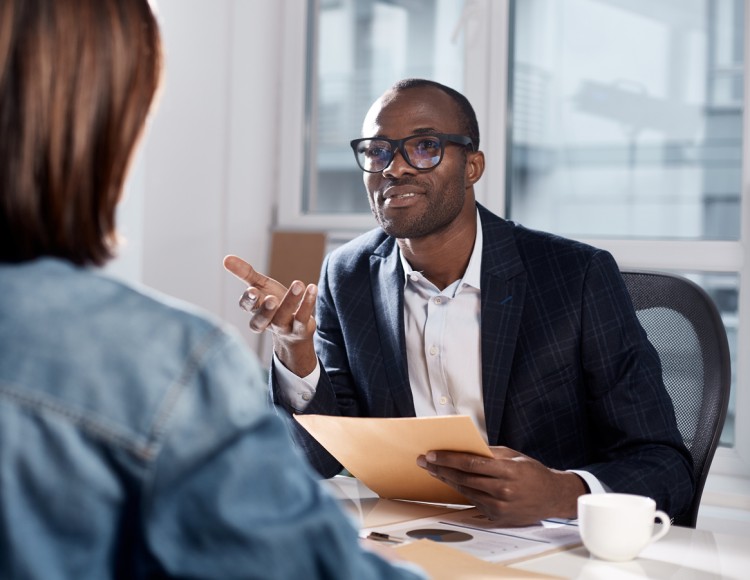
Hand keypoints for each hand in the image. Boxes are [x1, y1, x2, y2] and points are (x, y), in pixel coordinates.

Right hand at [223, 254, 317, 374]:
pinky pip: (303, 318)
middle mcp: (267, 321)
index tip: (252, 291)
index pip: (247, 307)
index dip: (249, 301)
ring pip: (284, 317)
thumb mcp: (260, 286)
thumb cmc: (274, 304)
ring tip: (298, 284)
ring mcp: (283, 327)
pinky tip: (312, 287)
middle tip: (272, 299)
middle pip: (261, 320)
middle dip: (265, 310)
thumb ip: (245, 274)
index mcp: (255, 310)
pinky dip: (308, 303)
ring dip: (291, 301)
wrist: (295, 330)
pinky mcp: (300, 330)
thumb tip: (225, 258)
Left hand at [416, 446, 585, 526]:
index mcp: (507, 471)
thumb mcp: (514, 456)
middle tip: (424, 461)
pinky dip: (460, 490)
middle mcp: (503, 490)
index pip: (471, 463)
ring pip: (465, 490)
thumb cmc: (532, 472)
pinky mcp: (496, 516)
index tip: (432, 454)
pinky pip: (473, 501)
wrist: (552, 497)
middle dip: (440, 469)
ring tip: (432, 470)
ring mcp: (499, 506)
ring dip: (446, 480)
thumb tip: (464, 447)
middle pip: (464, 478)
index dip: (448, 459)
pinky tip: (449, 482)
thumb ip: (489, 453)